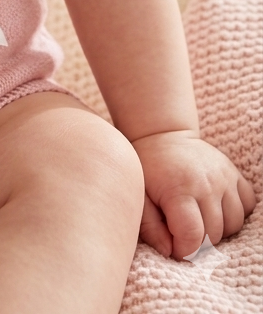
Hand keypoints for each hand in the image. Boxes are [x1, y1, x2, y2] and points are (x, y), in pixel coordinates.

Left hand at [132, 130, 256, 258]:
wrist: (162, 135)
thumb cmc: (147, 169)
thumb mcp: (139, 196)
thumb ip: (150, 227)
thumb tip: (169, 252)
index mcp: (179, 189)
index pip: (192, 236)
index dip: (184, 251)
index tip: (174, 247)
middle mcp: (206, 183)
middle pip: (214, 235)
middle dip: (198, 243)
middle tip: (182, 232)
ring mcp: (224, 177)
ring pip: (234, 224)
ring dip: (218, 230)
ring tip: (198, 219)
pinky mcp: (234, 174)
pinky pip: (247, 205)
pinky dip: (234, 214)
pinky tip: (216, 208)